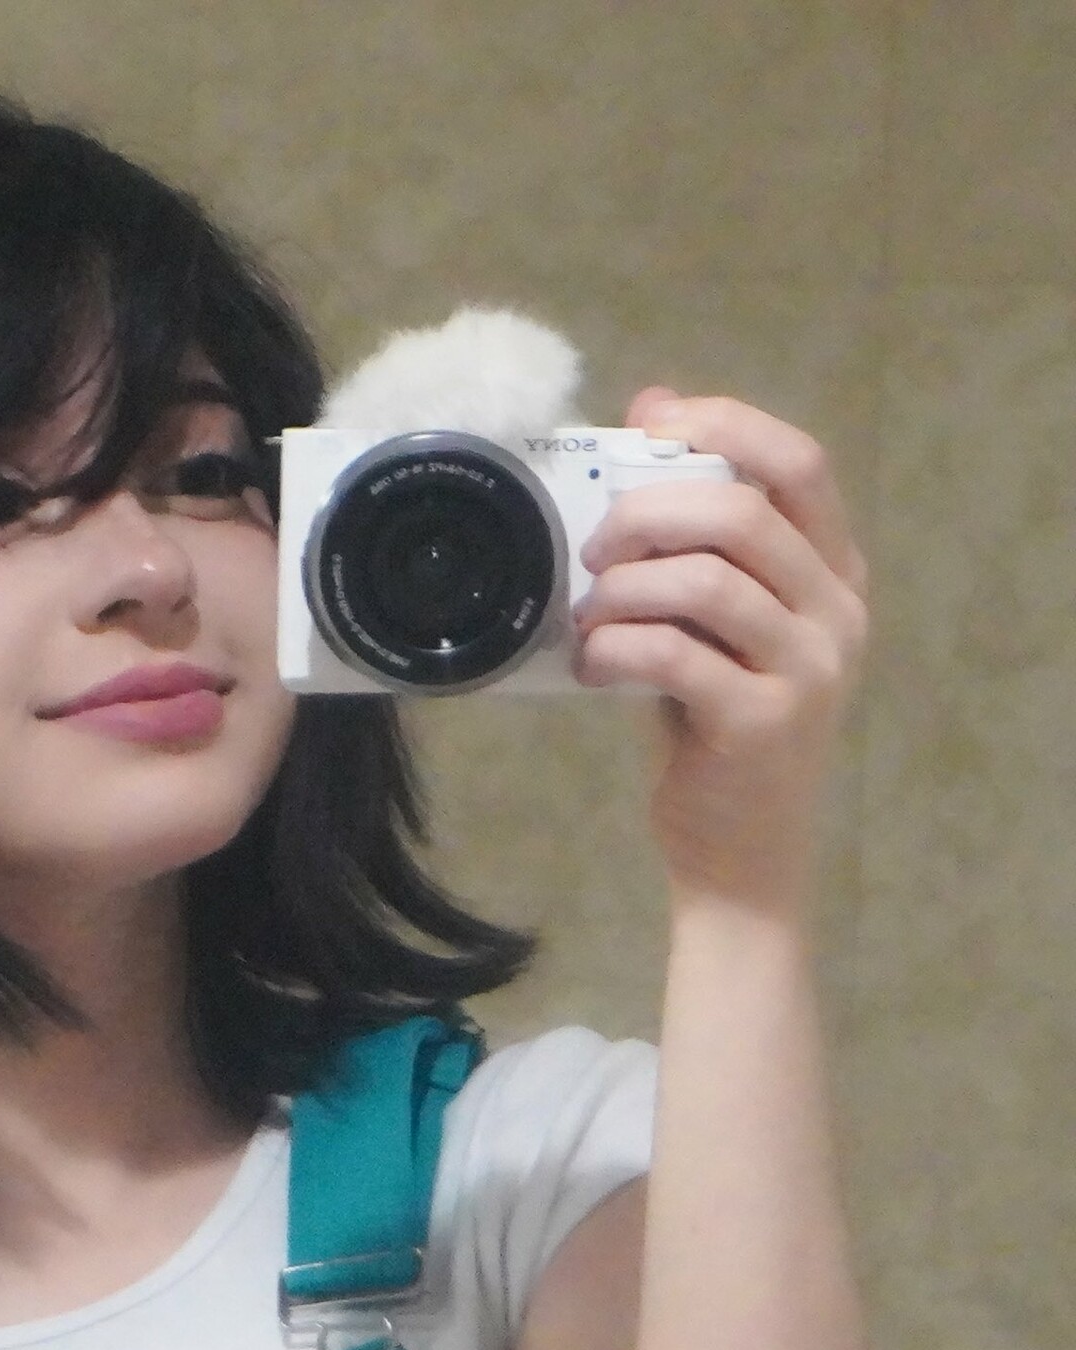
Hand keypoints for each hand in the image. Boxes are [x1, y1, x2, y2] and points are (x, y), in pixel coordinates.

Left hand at [575, 388, 869, 916]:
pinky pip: (673, 653)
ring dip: (622, 589)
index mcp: (833, 575)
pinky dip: (614, 648)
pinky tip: (591, 664)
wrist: (740, 857)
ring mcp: (809, 669)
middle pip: (740, 512)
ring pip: (703, 580)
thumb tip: (648, 414)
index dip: (725, 424)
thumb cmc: (713, 728)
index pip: (798, 463)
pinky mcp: (763, 722)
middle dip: (645, 514)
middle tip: (594, 551)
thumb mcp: (714, 626)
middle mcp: (838, 613)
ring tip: (589, 619)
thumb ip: (694, 539)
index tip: (652, 420)